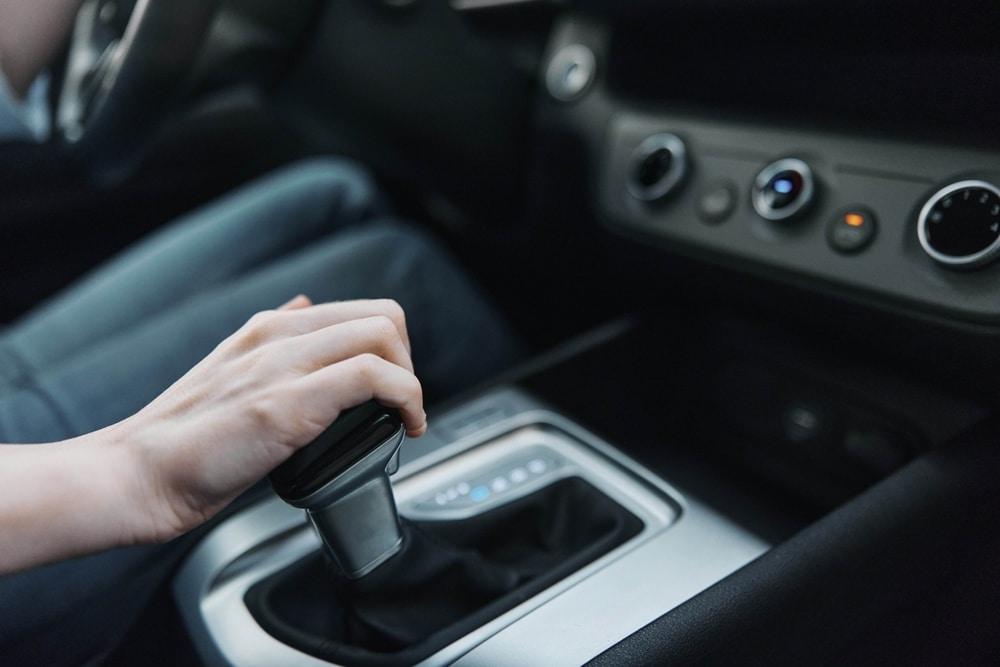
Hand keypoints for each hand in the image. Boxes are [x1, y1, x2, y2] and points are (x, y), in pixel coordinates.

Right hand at [0, 297, 425, 572]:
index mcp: (270, 328)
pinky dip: (407, 399)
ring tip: (405, 417)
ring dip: (412, 380)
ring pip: (383, 334)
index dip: (392, 349)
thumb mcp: (230, 372)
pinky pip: (373, 376)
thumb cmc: (181, 440)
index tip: (393, 389)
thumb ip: (272, 343)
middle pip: (383, 315)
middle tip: (402, 404)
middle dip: (408, 360)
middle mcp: (279, 335)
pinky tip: (404, 426)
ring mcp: (282, 364)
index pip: (361, 311)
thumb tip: (303, 310)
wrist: (136, 475)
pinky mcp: (287, 402)